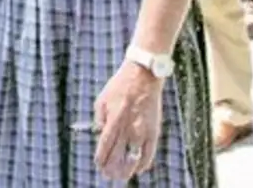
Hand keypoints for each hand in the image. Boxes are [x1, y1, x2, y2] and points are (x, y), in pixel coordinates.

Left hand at [93, 61, 162, 180]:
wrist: (143, 75)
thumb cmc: (120, 86)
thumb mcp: (102, 99)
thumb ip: (99, 119)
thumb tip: (99, 134)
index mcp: (114, 120)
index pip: (105, 146)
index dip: (101, 159)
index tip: (99, 165)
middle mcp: (128, 128)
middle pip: (118, 156)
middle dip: (112, 168)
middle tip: (108, 175)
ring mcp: (142, 130)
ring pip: (134, 158)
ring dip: (127, 170)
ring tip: (121, 176)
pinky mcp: (154, 130)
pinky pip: (150, 152)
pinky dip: (144, 163)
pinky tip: (138, 169)